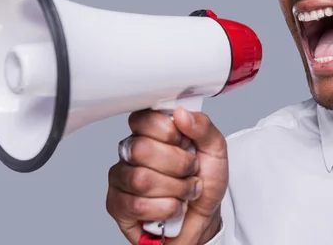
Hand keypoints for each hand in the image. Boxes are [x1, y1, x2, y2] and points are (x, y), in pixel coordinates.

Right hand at [106, 107, 227, 243]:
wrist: (203, 218)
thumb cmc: (205, 181)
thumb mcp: (215, 150)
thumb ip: (203, 127)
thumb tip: (181, 113)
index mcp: (150, 132)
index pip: (143, 118)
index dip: (168, 131)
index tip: (185, 142)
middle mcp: (131, 151)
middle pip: (141, 149)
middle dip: (177, 164)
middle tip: (191, 170)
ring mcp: (121, 177)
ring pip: (140, 179)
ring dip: (175, 189)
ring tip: (185, 191)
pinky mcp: (117, 204)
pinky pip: (138, 205)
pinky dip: (166, 209)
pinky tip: (173, 207)